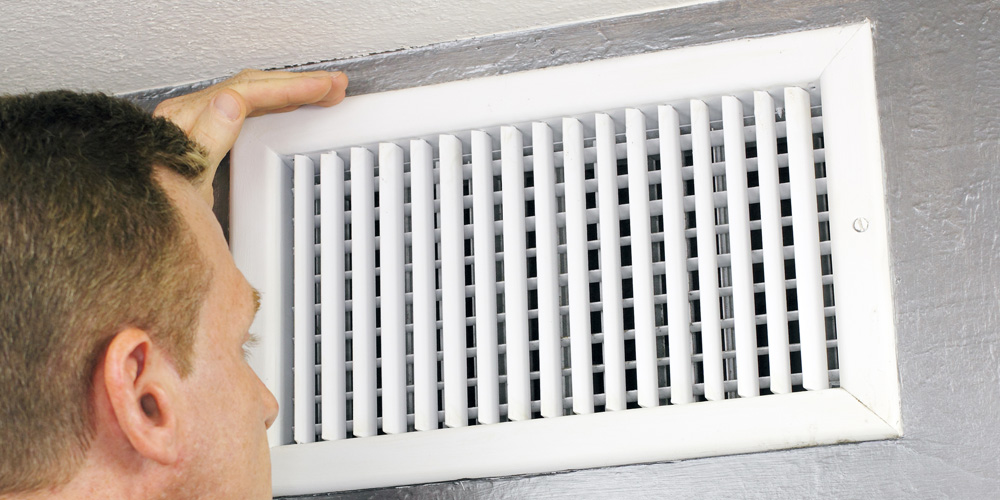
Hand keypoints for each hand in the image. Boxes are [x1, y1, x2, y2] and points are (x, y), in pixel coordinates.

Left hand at [153, 69, 347, 203]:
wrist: (143, 226)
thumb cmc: (160, 209)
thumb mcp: (187, 179)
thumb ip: (208, 139)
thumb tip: (232, 102)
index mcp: (187, 120)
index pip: (247, 92)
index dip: (287, 88)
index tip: (319, 89)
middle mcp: (190, 115)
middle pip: (252, 86)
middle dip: (297, 84)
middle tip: (334, 85)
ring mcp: (197, 122)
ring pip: (252, 93)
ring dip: (289, 89)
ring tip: (323, 90)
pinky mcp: (205, 134)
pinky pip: (246, 107)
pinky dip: (274, 103)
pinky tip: (290, 105)